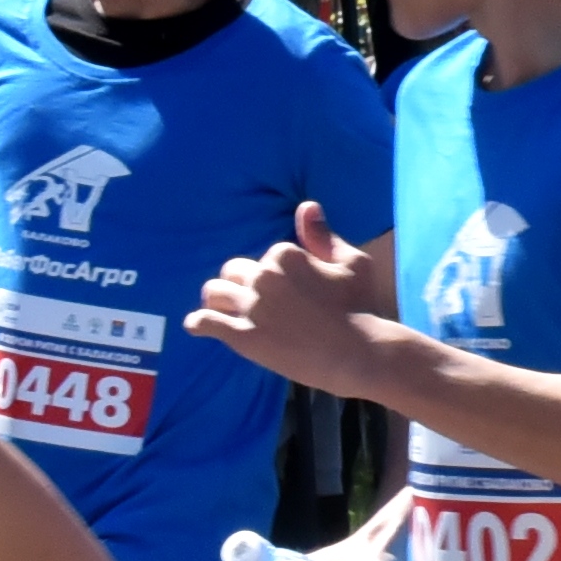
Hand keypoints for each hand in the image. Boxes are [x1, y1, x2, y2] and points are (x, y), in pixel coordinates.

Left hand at [192, 202, 400, 397]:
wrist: (361, 354)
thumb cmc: (362, 306)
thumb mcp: (352, 263)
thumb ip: (323, 235)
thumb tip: (306, 206)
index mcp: (286, 254)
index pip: (268, 257)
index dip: (279, 274)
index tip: (293, 293)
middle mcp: (263, 276)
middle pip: (234, 271)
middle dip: (243, 283)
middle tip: (257, 303)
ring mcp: (251, 307)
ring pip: (214, 293)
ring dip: (219, 300)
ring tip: (227, 311)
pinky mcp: (243, 337)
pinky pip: (205, 323)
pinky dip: (198, 324)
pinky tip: (198, 326)